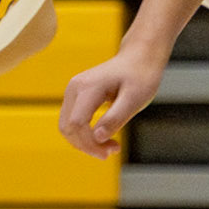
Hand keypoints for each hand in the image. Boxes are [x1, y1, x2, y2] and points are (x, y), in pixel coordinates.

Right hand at [59, 42, 169, 159]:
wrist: (139, 57)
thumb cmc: (140, 76)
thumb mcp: (135, 99)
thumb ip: (116, 118)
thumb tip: (97, 137)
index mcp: (88, 87)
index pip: (77, 124)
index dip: (90, 144)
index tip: (112, 151)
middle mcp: (74, 88)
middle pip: (68, 128)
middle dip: (87, 146)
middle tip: (113, 150)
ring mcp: (73, 91)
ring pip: (67, 127)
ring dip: (86, 142)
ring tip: (111, 145)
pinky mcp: (76, 96)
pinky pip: (73, 122)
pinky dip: (85, 134)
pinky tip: (105, 137)